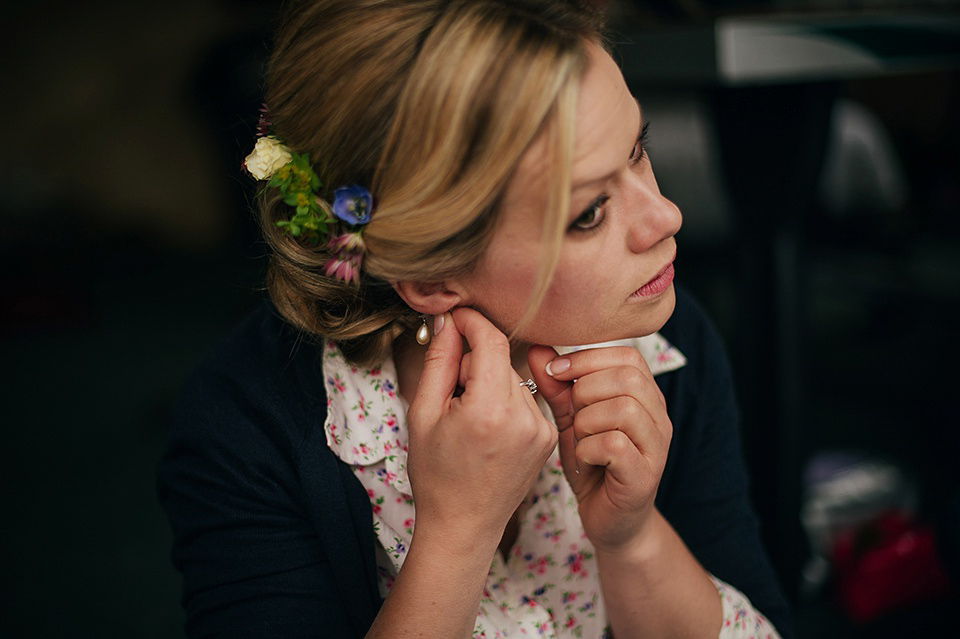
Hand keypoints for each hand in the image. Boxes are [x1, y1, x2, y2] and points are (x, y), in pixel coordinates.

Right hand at [406, 308, 557, 551]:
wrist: (463, 526)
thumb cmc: (436, 475)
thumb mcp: (423, 414)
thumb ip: (439, 362)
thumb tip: (447, 322)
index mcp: (489, 410)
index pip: (491, 340)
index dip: (471, 322)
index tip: (455, 318)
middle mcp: (524, 417)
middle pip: (502, 357)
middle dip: (475, 359)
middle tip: (451, 386)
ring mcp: (542, 429)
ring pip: (514, 377)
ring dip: (490, 381)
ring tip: (469, 415)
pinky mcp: (550, 437)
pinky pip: (526, 399)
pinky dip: (505, 401)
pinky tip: (489, 428)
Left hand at [528, 345, 671, 552]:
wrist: (609, 521)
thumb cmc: (592, 464)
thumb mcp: (571, 420)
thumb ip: (558, 386)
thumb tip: (538, 348)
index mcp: (645, 396)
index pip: (628, 356)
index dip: (587, 358)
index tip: (556, 374)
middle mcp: (659, 417)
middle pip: (628, 377)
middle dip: (585, 390)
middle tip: (572, 416)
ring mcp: (657, 447)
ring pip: (623, 408)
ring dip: (587, 422)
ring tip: (580, 440)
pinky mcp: (645, 476)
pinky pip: (615, 444)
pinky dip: (588, 449)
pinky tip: (584, 460)